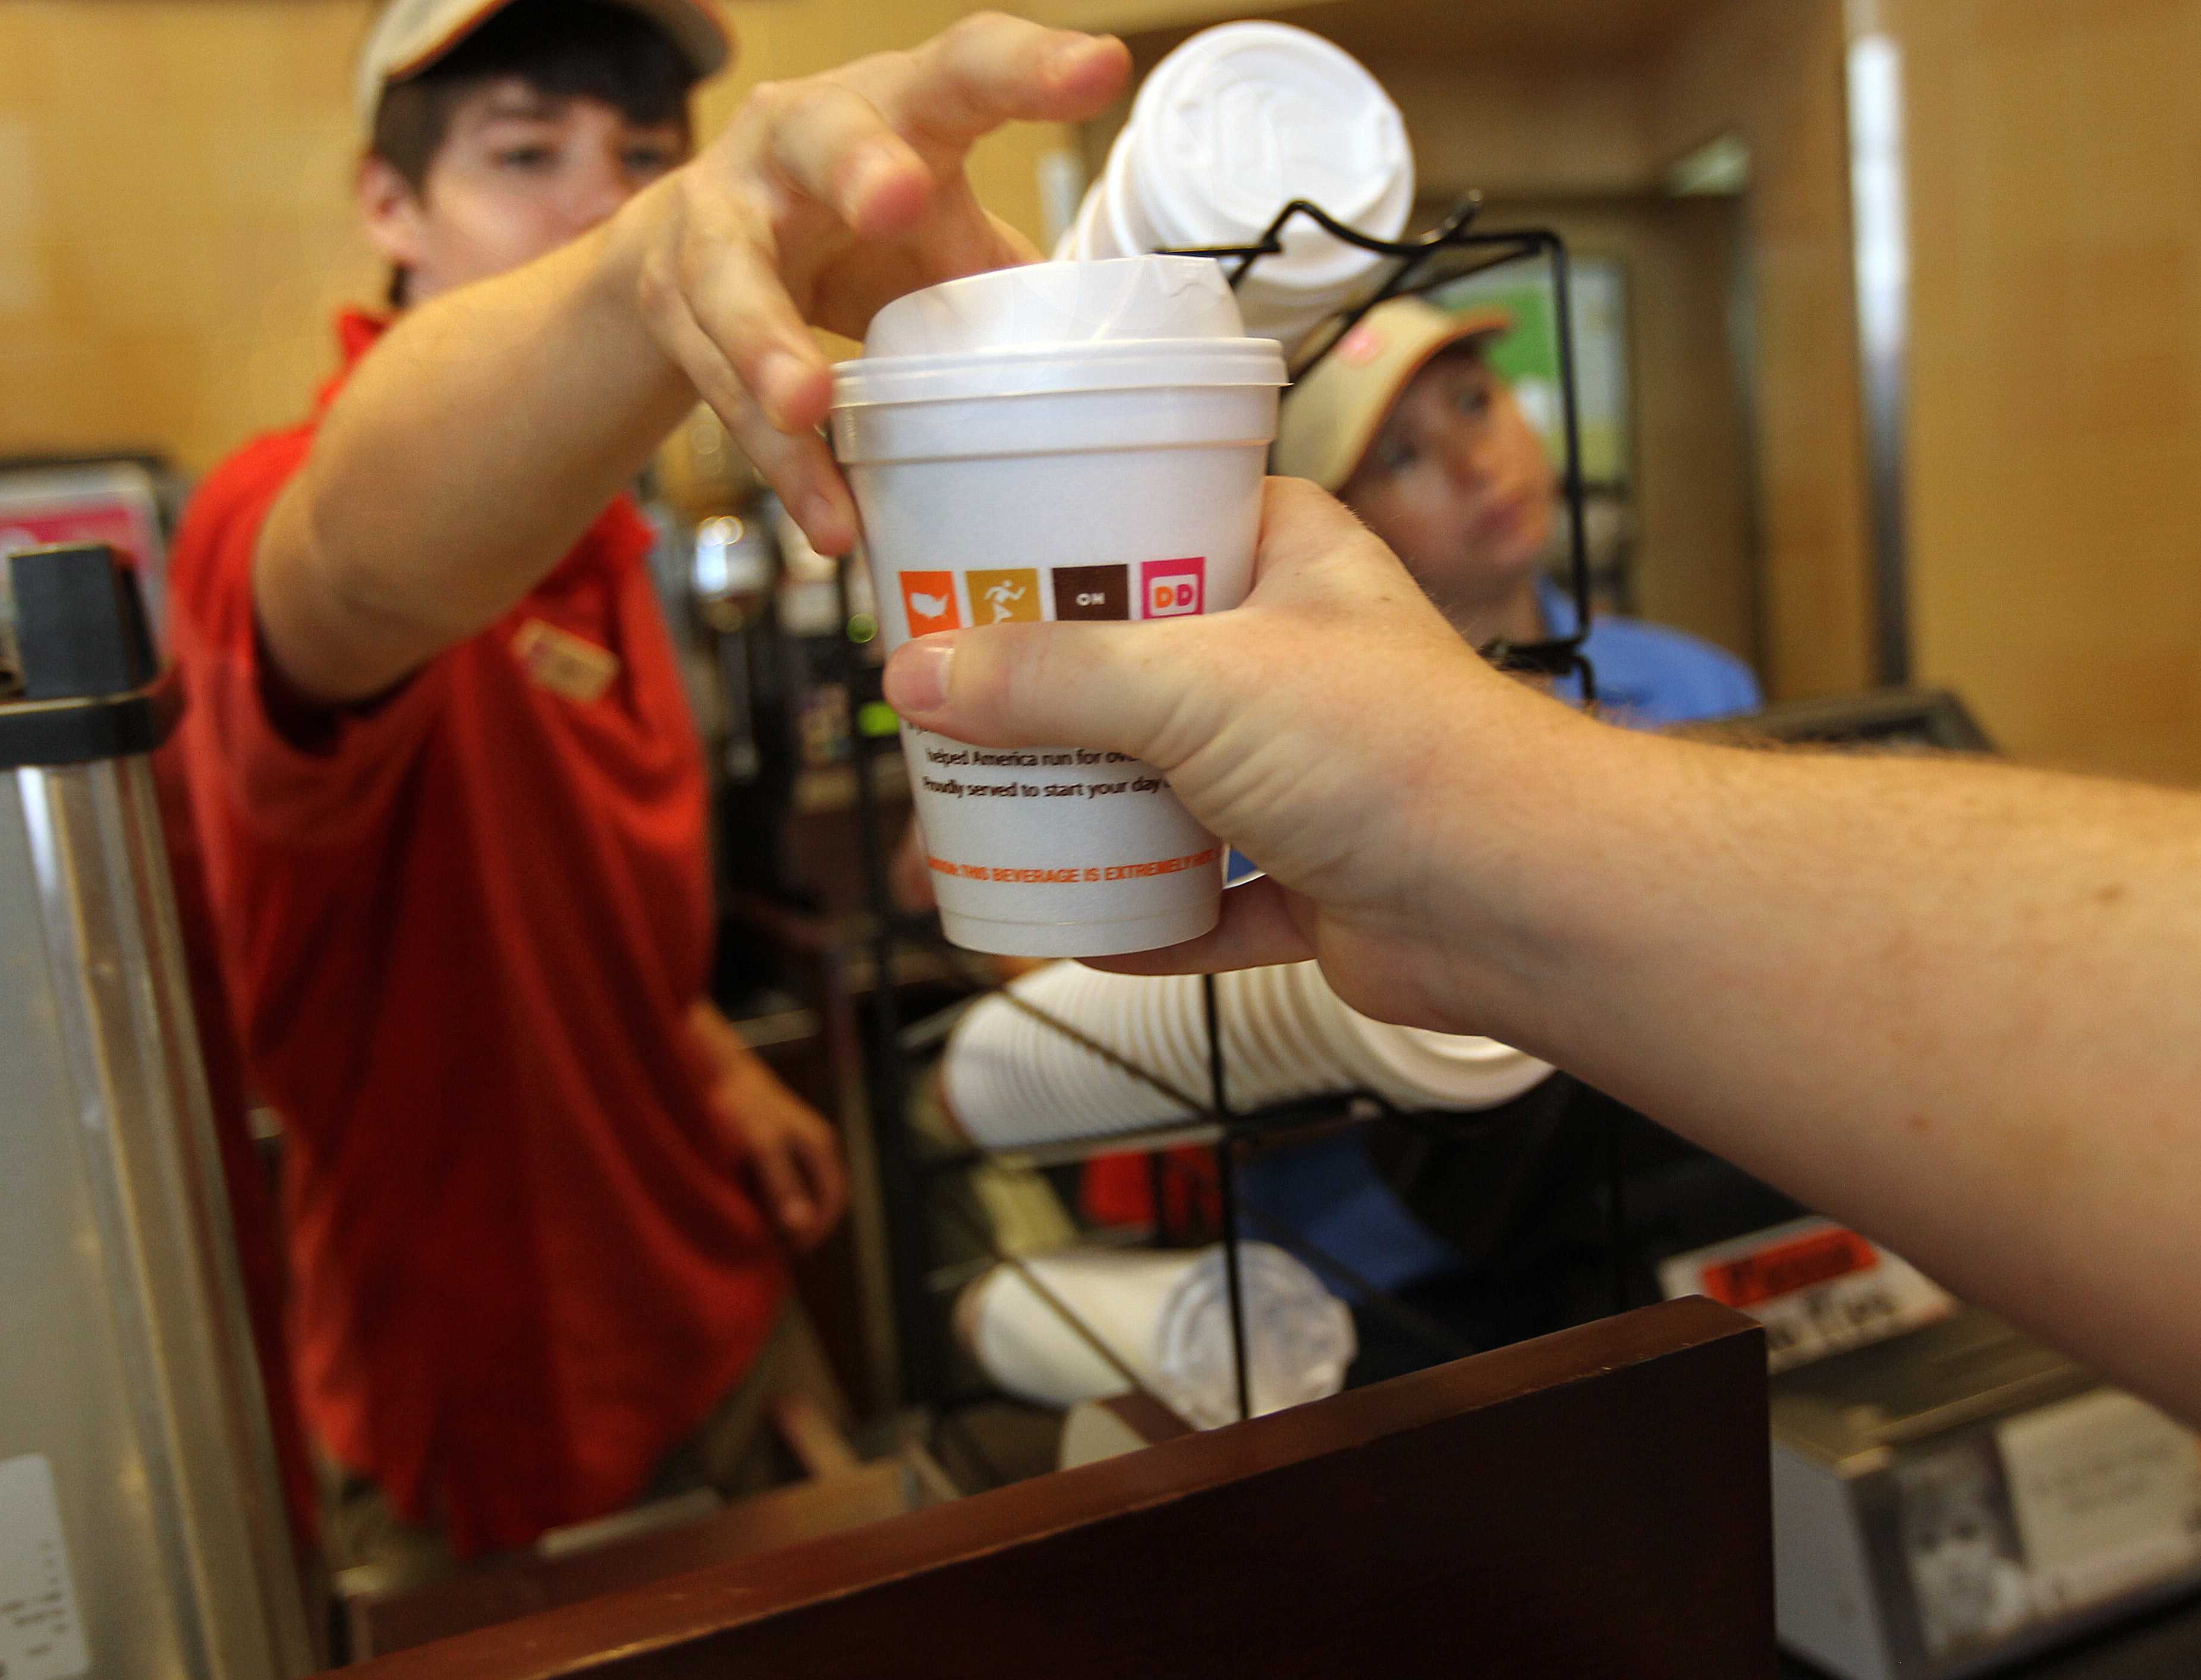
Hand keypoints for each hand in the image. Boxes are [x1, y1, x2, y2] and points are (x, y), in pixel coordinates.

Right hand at [630, 14, 1129, 553]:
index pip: (962, 69)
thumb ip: (999, 274)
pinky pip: (726, 391)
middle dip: (856, 163)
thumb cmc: (854, 231)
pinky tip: (829, 518)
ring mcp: (720, 219)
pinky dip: (783, 462)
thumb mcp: (938, 233)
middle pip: (819, 134)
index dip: (1027, 69)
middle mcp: (789, 141)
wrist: (696, 248)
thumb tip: (1092, 355)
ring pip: (733, 276)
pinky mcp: (675, 306)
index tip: (1098, 70)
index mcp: (888, 108)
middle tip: (898, 197)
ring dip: (770, 343)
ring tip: (807, 405)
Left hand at [685, 1001, 848, 1249]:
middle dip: (799, 1225)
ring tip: (755, 1229)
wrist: (710, 1066)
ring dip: (782, 1212)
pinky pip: (779, 1178)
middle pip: (818, 1198)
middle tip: (770, 1247)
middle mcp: (812, 1144)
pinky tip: (745, 1203)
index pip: (833, 1201)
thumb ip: (782, 1185)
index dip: (815, 1231)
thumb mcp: (761, 1145)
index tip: (788, 1253)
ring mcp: (793, 1141)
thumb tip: (800, 1227)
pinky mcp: (772, 1140)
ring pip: (798, 1189)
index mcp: (819, 1145)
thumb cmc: (737, 1103)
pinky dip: (768, 1197)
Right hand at [881, 479, 1628, 1039]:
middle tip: (952, 706)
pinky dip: (1146, 918)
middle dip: (1051, 699)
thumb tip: (918, 675)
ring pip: (1168, 785)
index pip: (1159, 518)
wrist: (1516, 899)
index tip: (974, 565)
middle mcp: (1294, 658)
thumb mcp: (1193, 683)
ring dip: (1089, 813)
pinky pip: (1204, 899)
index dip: (1068, 538)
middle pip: (1142, 664)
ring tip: (986, 821)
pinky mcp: (1309, 877)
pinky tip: (1080, 929)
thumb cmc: (1390, 749)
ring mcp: (1303, 772)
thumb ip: (1051, 677)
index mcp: (1287, 560)